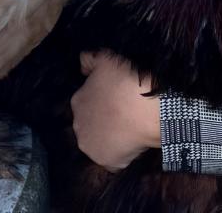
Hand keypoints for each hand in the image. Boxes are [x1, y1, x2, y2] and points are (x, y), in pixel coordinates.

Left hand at [70, 50, 161, 170]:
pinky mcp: (106, 161)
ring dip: (111, 139)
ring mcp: (90, 145)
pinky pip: (113, 161)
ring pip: (99, 143)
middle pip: (90, 125)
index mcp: (78, 101)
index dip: (103, 103)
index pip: (87, 104)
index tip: (118, 101)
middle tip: (125, 115)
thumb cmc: (125, 80)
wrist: (144, 107)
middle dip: (104, 121)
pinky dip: (122, 155)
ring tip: (131, 131)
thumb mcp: (104, 59)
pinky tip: (134, 146)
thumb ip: (89, 60)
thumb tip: (82, 65)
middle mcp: (78, 125)